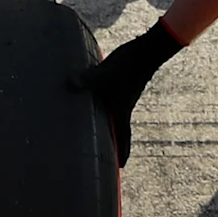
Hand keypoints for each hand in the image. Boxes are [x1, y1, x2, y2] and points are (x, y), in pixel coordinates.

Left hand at [72, 25, 183, 167]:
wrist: (147, 49)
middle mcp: (123, 106)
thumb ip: (87, 79)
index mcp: (121, 109)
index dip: (122, 152)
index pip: (122, 136)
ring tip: (91, 131)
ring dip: (105, 124)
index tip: (121, 167)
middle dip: (111, 142)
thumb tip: (70, 83)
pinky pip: (109, 101)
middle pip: (117, 129)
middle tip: (102, 155)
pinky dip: (100, 107)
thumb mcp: (105, 73)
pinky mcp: (120, 86)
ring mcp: (122, 96)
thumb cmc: (130, 64)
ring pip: (112, 115)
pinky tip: (90, 102)